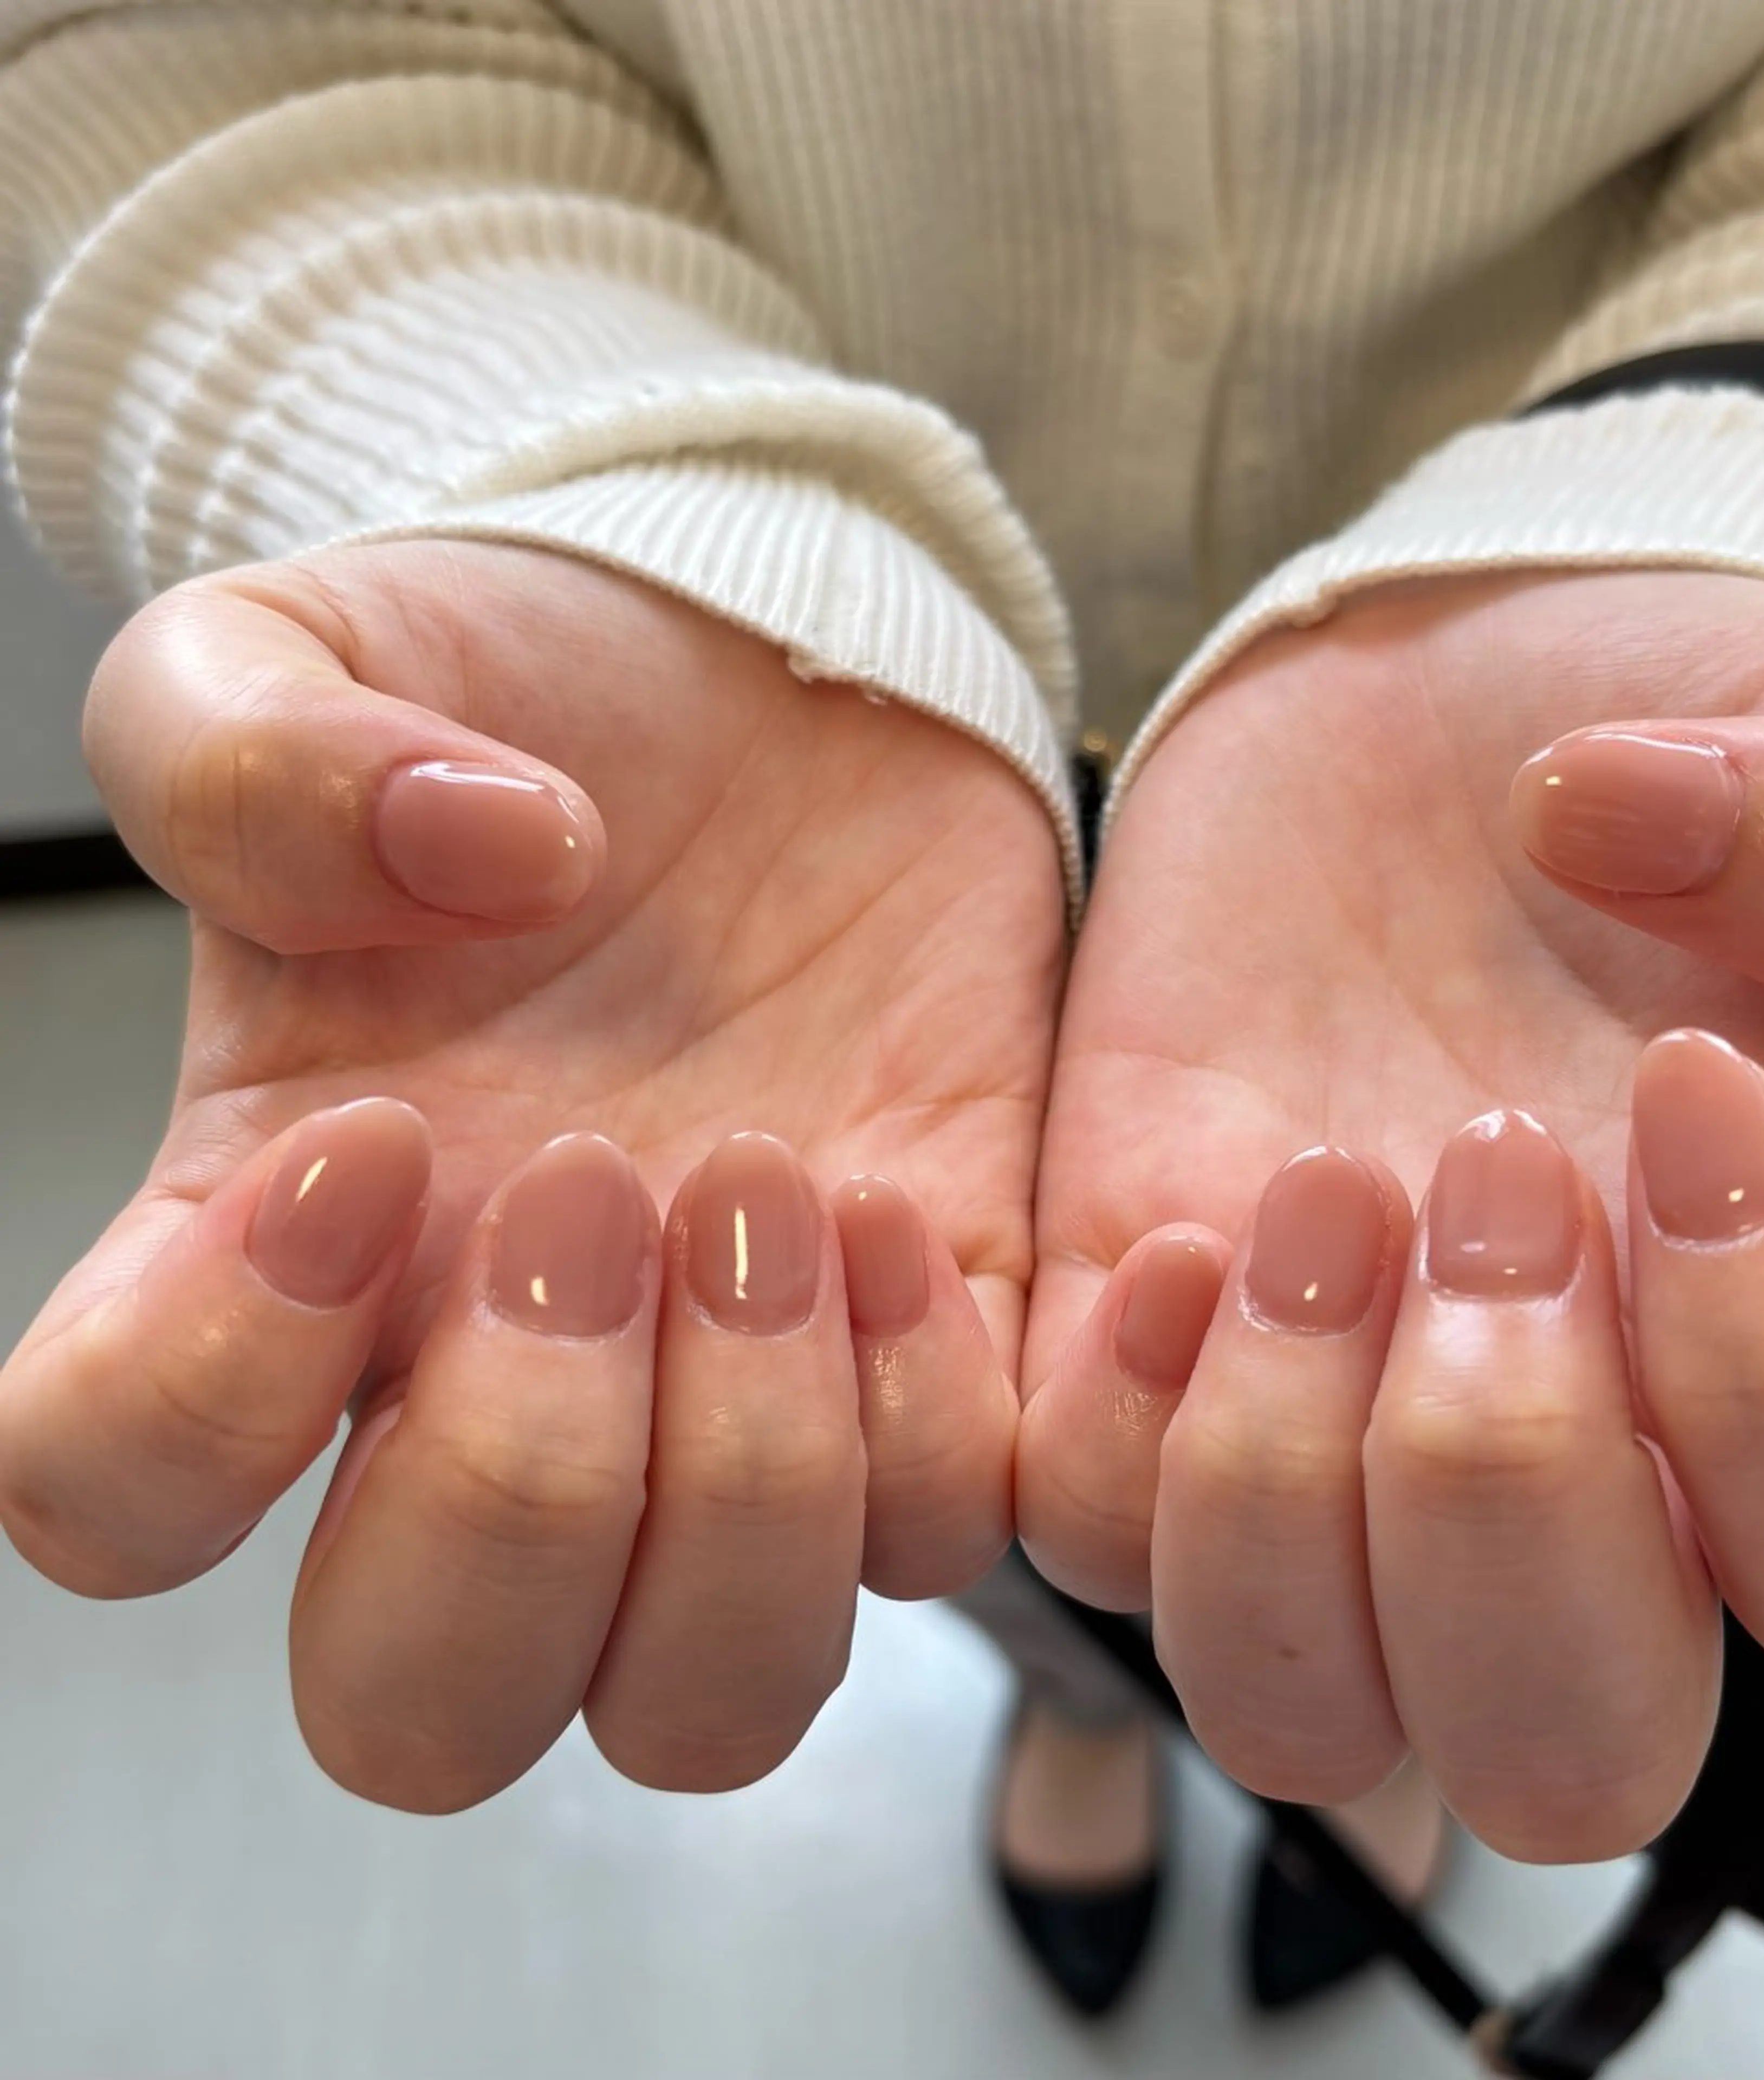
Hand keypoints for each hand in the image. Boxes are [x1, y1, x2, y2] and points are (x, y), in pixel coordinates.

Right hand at [0, 540, 1062, 1809]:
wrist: (768, 689)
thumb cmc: (524, 693)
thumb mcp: (307, 652)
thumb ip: (257, 752)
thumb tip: (473, 863)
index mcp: (276, 1255)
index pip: (117, 1497)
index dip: (205, 1390)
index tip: (365, 1144)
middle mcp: (485, 1383)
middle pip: (432, 1705)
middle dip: (519, 1504)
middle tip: (591, 1195)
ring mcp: (715, 1400)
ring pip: (710, 1693)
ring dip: (750, 1487)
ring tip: (776, 1191)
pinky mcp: (924, 1346)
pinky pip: (950, 1530)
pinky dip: (938, 1414)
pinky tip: (901, 1197)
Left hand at [1019, 568, 1763, 1858]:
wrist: (1464, 697)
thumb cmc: (1710, 736)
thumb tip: (1626, 831)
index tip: (1690, 1095)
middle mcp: (1590, 1458)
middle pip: (1563, 1749)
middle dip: (1504, 1490)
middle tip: (1486, 1168)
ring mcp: (1342, 1428)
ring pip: (1295, 1708)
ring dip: (1280, 1490)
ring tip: (1311, 1192)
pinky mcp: (1138, 1347)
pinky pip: (1082, 1532)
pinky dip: (1105, 1431)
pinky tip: (1167, 1229)